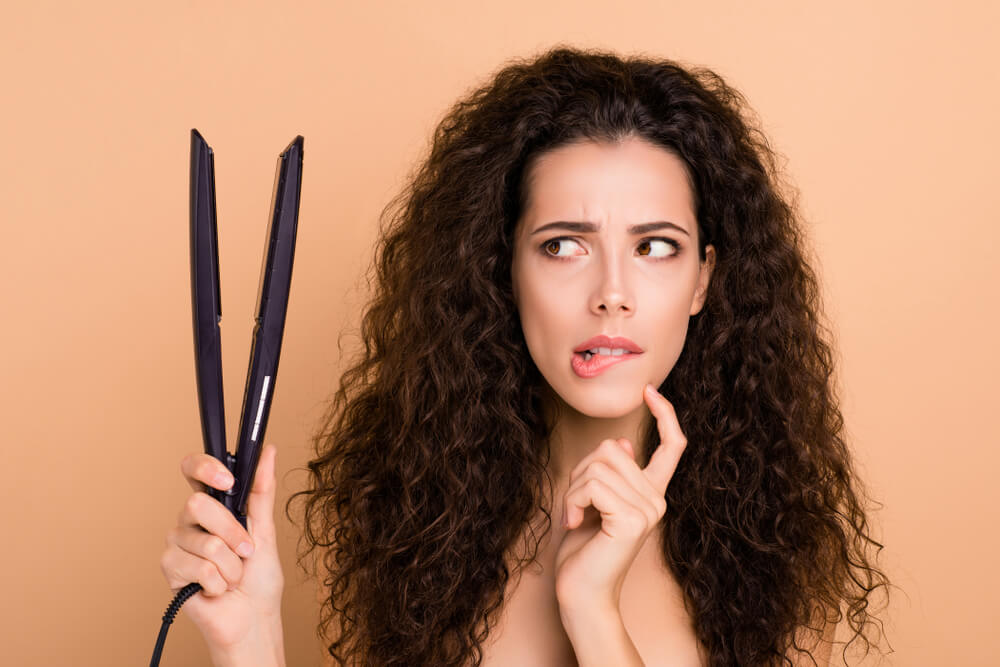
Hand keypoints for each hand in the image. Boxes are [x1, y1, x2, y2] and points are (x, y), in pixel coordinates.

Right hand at [159, 444, 284, 655]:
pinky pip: (198, 567)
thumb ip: (262, 490)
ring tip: (233, 576)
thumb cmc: (259, 577)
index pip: (194, 470)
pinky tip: (217, 589)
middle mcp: (190, 521)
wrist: (252, 617)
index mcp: (213, 506)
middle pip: (196, 504)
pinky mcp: (170, 570)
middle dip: (230, 531)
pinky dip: (218, 582)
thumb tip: (269, 451)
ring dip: (230, 564)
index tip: (227, 481)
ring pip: (204, 542)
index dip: (204, 467)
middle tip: (246, 549)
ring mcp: (177, 544)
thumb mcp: (266, 529)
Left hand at [554, 384, 686, 612]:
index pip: (673, 446)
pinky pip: (593, 485)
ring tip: (574, 516)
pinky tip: (574, 523)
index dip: (665, 415)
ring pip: (599, 465)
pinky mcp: (633, 520)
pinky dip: (573, 501)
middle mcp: (657, 500)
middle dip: (581, 471)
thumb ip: (612, 474)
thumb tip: (623, 444)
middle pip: (612, 450)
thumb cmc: (583, 550)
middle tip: (574, 504)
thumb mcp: (594, 502)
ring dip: (573, 488)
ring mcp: (649, 510)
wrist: (581, 593)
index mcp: (652, 493)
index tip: (649, 391)